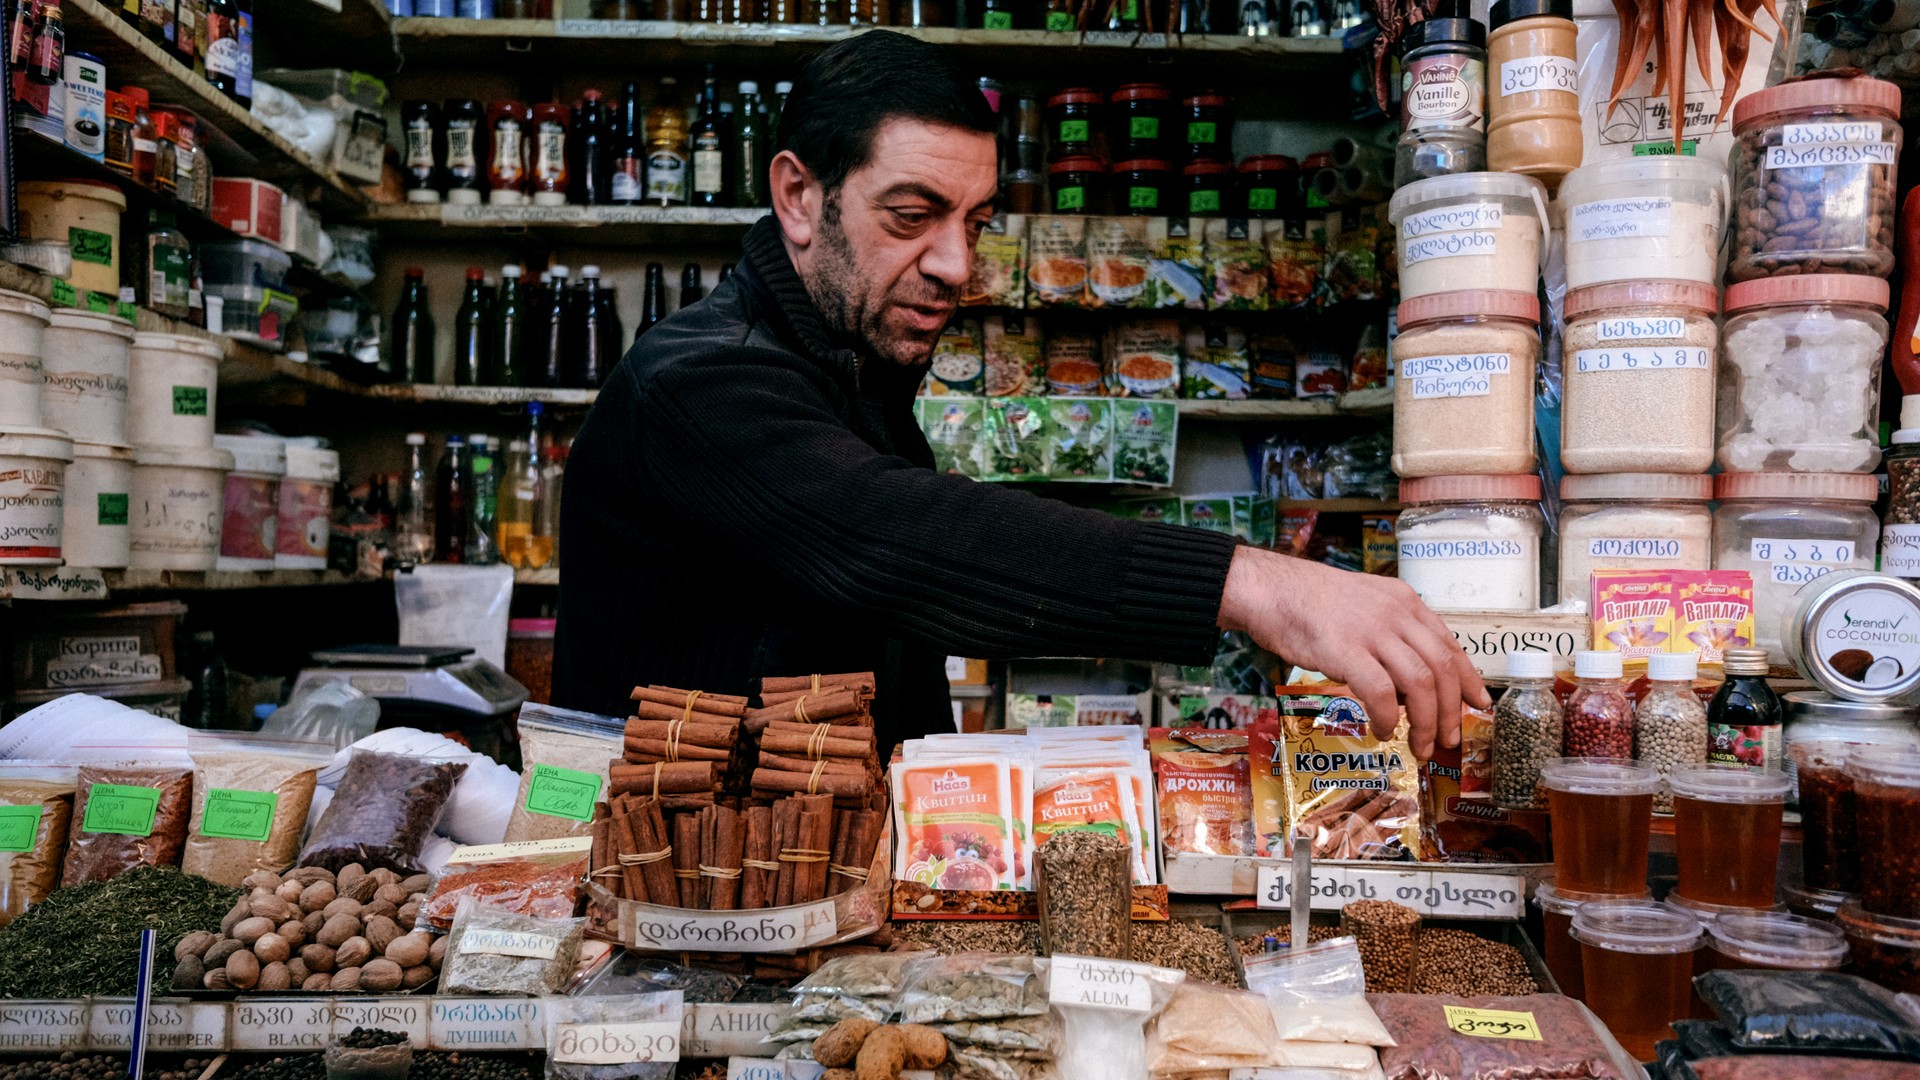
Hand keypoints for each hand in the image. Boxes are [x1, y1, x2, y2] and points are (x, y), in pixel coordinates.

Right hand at [1217, 547, 1487, 758]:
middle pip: (1441, 668)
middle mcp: (1396, 614)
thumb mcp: (1364, 605)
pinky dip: (1388, 718)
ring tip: (1419, 745)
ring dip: (1425, 722)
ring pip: (1419, 683)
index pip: (1449, 644)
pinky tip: (1383, 731)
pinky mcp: (1346, 650)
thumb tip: (1407, 680)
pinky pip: (1381, 693)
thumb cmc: (1308, 601)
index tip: (1478, 703)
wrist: (1269, 589)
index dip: (1468, 679)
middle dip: (1449, 711)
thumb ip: (1390, 633)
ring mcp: (1372, 631)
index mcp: (1404, 602)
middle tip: (1447, 739)